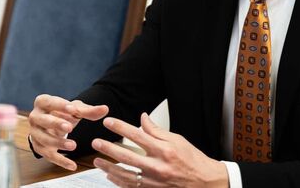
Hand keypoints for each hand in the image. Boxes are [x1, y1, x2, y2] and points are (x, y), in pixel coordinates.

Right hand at [28, 94, 108, 170]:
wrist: (53, 124)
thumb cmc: (63, 113)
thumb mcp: (75, 109)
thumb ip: (89, 110)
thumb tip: (105, 109)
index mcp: (42, 102)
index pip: (48, 102)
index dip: (60, 105)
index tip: (73, 109)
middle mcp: (35, 117)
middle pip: (42, 120)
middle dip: (55, 123)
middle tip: (69, 127)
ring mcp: (35, 133)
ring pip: (43, 139)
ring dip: (58, 143)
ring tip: (73, 146)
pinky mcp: (38, 147)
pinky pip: (48, 155)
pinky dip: (60, 161)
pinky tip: (72, 165)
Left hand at [92, 113, 228, 187]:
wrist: (204, 182)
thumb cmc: (192, 160)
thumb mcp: (177, 140)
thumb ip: (156, 130)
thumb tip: (142, 118)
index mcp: (164, 150)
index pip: (137, 135)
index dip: (121, 127)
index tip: (109, 122)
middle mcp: (157, 166)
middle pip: (127, 156)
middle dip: (109, 148)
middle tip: (96, 142)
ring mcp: (154, 181)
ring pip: (125, 174)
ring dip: (109, 167)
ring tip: (97, 161)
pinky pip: (131, 187)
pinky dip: (119, 181)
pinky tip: (110, 176)